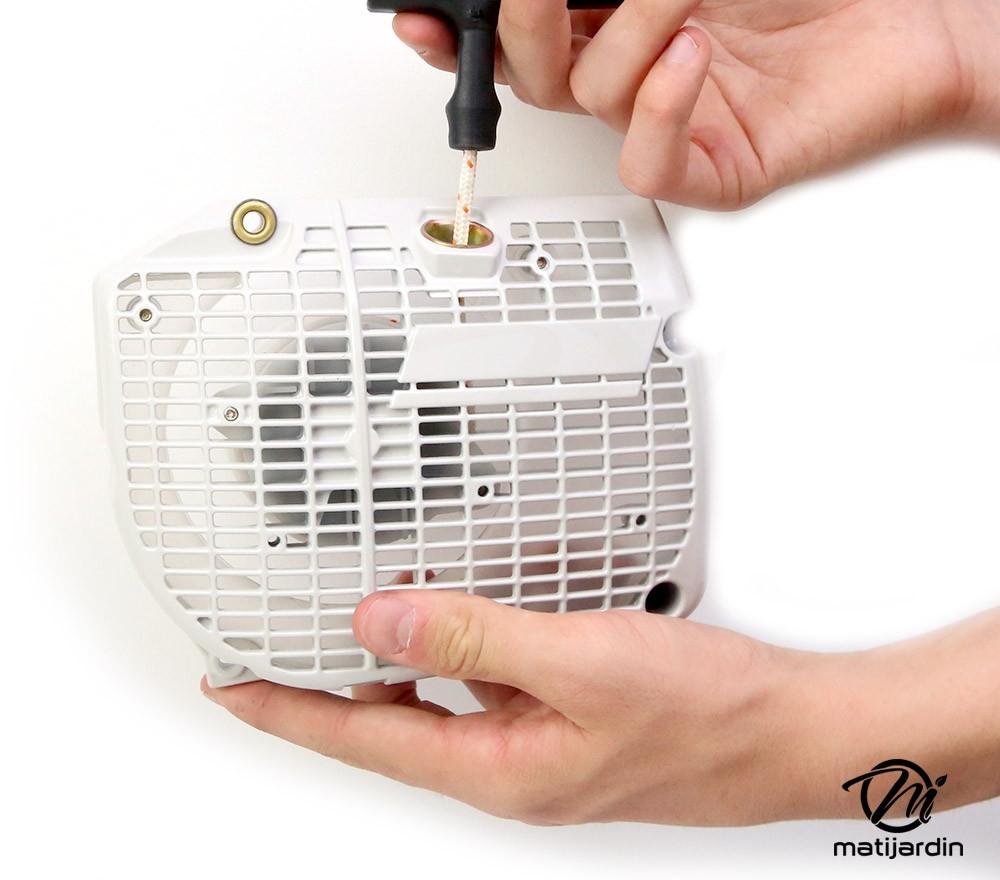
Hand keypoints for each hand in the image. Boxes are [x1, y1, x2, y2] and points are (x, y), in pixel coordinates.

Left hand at [202, 594, 999, 824]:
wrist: (788, 733)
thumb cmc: (706, 714)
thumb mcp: (578, 662)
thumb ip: (474, 638)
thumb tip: (382, 618)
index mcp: (498, 769)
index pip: (361, 737)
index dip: (288, 708)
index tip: (232, 685)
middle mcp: (509, 766)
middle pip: (388, 726)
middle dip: (325, 688)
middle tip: (274, 651)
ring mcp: (539, 746)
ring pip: (438, 704)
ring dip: (392, 666)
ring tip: (354, 625)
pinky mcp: (568, 720)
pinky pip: (486, 686)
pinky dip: (455, 654)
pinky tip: (459, 623)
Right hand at [394, 0, 999, 208]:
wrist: (913, 12)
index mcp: (626, 19)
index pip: (530, 34)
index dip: (467, 29)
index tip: (423, 11)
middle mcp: (638, 75)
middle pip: (538, 76)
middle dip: (524, 19)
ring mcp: (671, 123)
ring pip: (596, 99)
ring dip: (636, 26)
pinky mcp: (710, 168)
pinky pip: (650, 161)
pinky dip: (661, 106)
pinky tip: (694, 55)